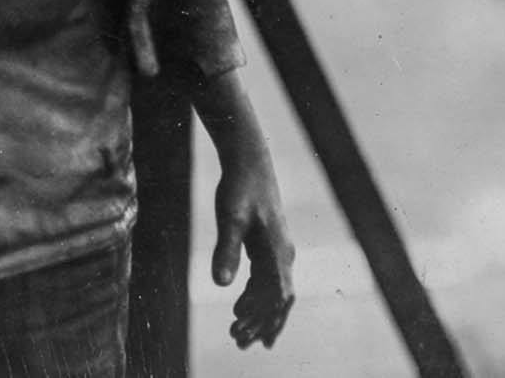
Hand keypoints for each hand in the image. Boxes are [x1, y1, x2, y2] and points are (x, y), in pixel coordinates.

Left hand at [212, 154, 295, 348]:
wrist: (248, 161)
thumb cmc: (239, 187)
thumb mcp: (229, 218)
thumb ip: (226, 251)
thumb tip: (221, 285)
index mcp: (278, 251)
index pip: (277, 296)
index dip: (264, 319)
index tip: (246, 335)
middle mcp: (284, 254)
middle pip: (277, 300)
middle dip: (260, 324)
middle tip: (237, 343)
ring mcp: (278, 251)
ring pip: (272, 292)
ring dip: (258, 314)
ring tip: (238, 334)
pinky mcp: (268, 246)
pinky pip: (266, 280)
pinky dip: (256, 298)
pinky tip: (240, 309)